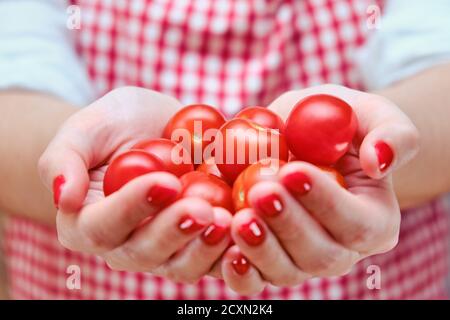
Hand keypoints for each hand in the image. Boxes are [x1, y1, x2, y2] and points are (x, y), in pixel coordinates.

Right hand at [38, 87, 231, 282]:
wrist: (155, 128)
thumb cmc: (116, 126)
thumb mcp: (85, 129)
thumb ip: (63, 159)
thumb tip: (63, 195)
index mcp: (87, 223)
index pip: (103, 226)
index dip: (133, 208)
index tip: (164, 183)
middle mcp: (124, 245)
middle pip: (145, 252)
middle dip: (175, 232)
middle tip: (204, 209)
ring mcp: (164, 248)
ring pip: (182, 264)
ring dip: (206, 247)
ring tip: (229, 220)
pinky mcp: (196, 243)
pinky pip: (213, 257)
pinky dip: (232, 248)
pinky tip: (251, 227)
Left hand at [220, 84, 419, 294]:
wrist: (305, 137)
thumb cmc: (342, 126)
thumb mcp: (373, 115)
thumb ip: (392, 134)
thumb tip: (380, 161)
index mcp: (374, 222)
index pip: (356, 224)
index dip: (325, 202)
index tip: (293, 171)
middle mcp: (341, 250)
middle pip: (319, 256)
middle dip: (288, 225)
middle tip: (260, 191)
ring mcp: (302, 260)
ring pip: (285, 271)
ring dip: (260, 247)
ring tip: (237, 217)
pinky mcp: (268, 260)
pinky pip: (254, 278)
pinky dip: (238, 269)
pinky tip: (223, 245)